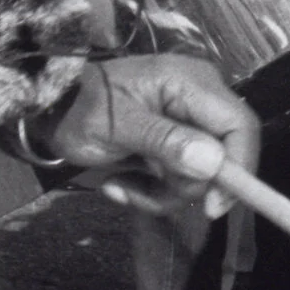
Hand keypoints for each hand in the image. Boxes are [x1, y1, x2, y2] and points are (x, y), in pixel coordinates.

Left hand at [46, 53, 260, 218]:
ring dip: (158, 193)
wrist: (49, 111)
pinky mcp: (172, 147)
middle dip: (180, 184)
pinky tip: (118, 184)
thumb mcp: (117, 126)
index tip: (213, 206)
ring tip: (118, 185)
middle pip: (221, 159)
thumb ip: (165, 140)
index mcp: (191, 83)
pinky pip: (177, 181)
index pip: (240, 126)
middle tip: (138, 186)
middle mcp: (197, 102)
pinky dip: (149, 191)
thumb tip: (213, 162)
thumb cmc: (79, 108)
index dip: (238, 167)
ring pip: (198, 178)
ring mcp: (185, 125)